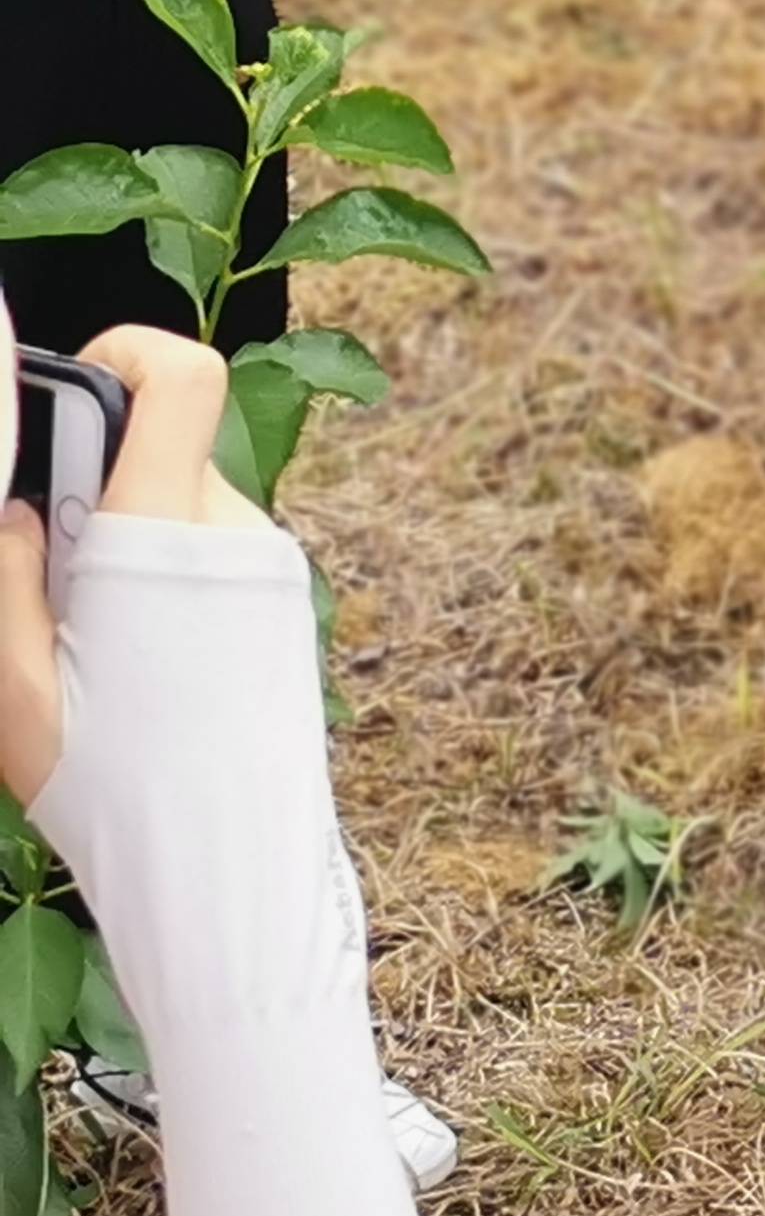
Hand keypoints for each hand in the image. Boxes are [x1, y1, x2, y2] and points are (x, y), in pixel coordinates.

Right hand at [0, 296, 266, 802]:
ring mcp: (272, 566)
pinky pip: (213, 553)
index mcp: (163, 534)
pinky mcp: (286, 602)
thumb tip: (18, 507)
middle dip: (91, 490)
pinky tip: (138, 660)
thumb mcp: (15, 683)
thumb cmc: (112, 785)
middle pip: (161, 451)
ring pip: (181, 508)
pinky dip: (165, 579)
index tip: (69, 395)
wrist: (230, 862)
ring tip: (91, 641)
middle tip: (51, 581)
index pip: (180, 374)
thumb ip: (8, 571)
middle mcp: (234, 531)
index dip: (126, 353)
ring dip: (127, 544)